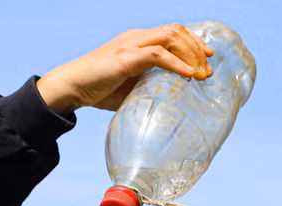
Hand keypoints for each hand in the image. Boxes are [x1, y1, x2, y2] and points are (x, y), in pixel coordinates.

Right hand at [36, 25, 213, 113]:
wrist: (73, 86)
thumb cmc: (99, 88)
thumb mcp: (131, 85)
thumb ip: (149, 85)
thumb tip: (170, 99)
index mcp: (138, 41)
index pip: (172, 32)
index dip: (193, 42)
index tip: (206, 59)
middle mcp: (136, 38)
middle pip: (176, 31)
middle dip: (197, 47)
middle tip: (208, 68)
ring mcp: (131, 45)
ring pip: (171, 38)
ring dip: (191, 55)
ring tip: (202, 74)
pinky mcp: (126, 58)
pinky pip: (158, 55)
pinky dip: (177, 64)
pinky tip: (189, 75)